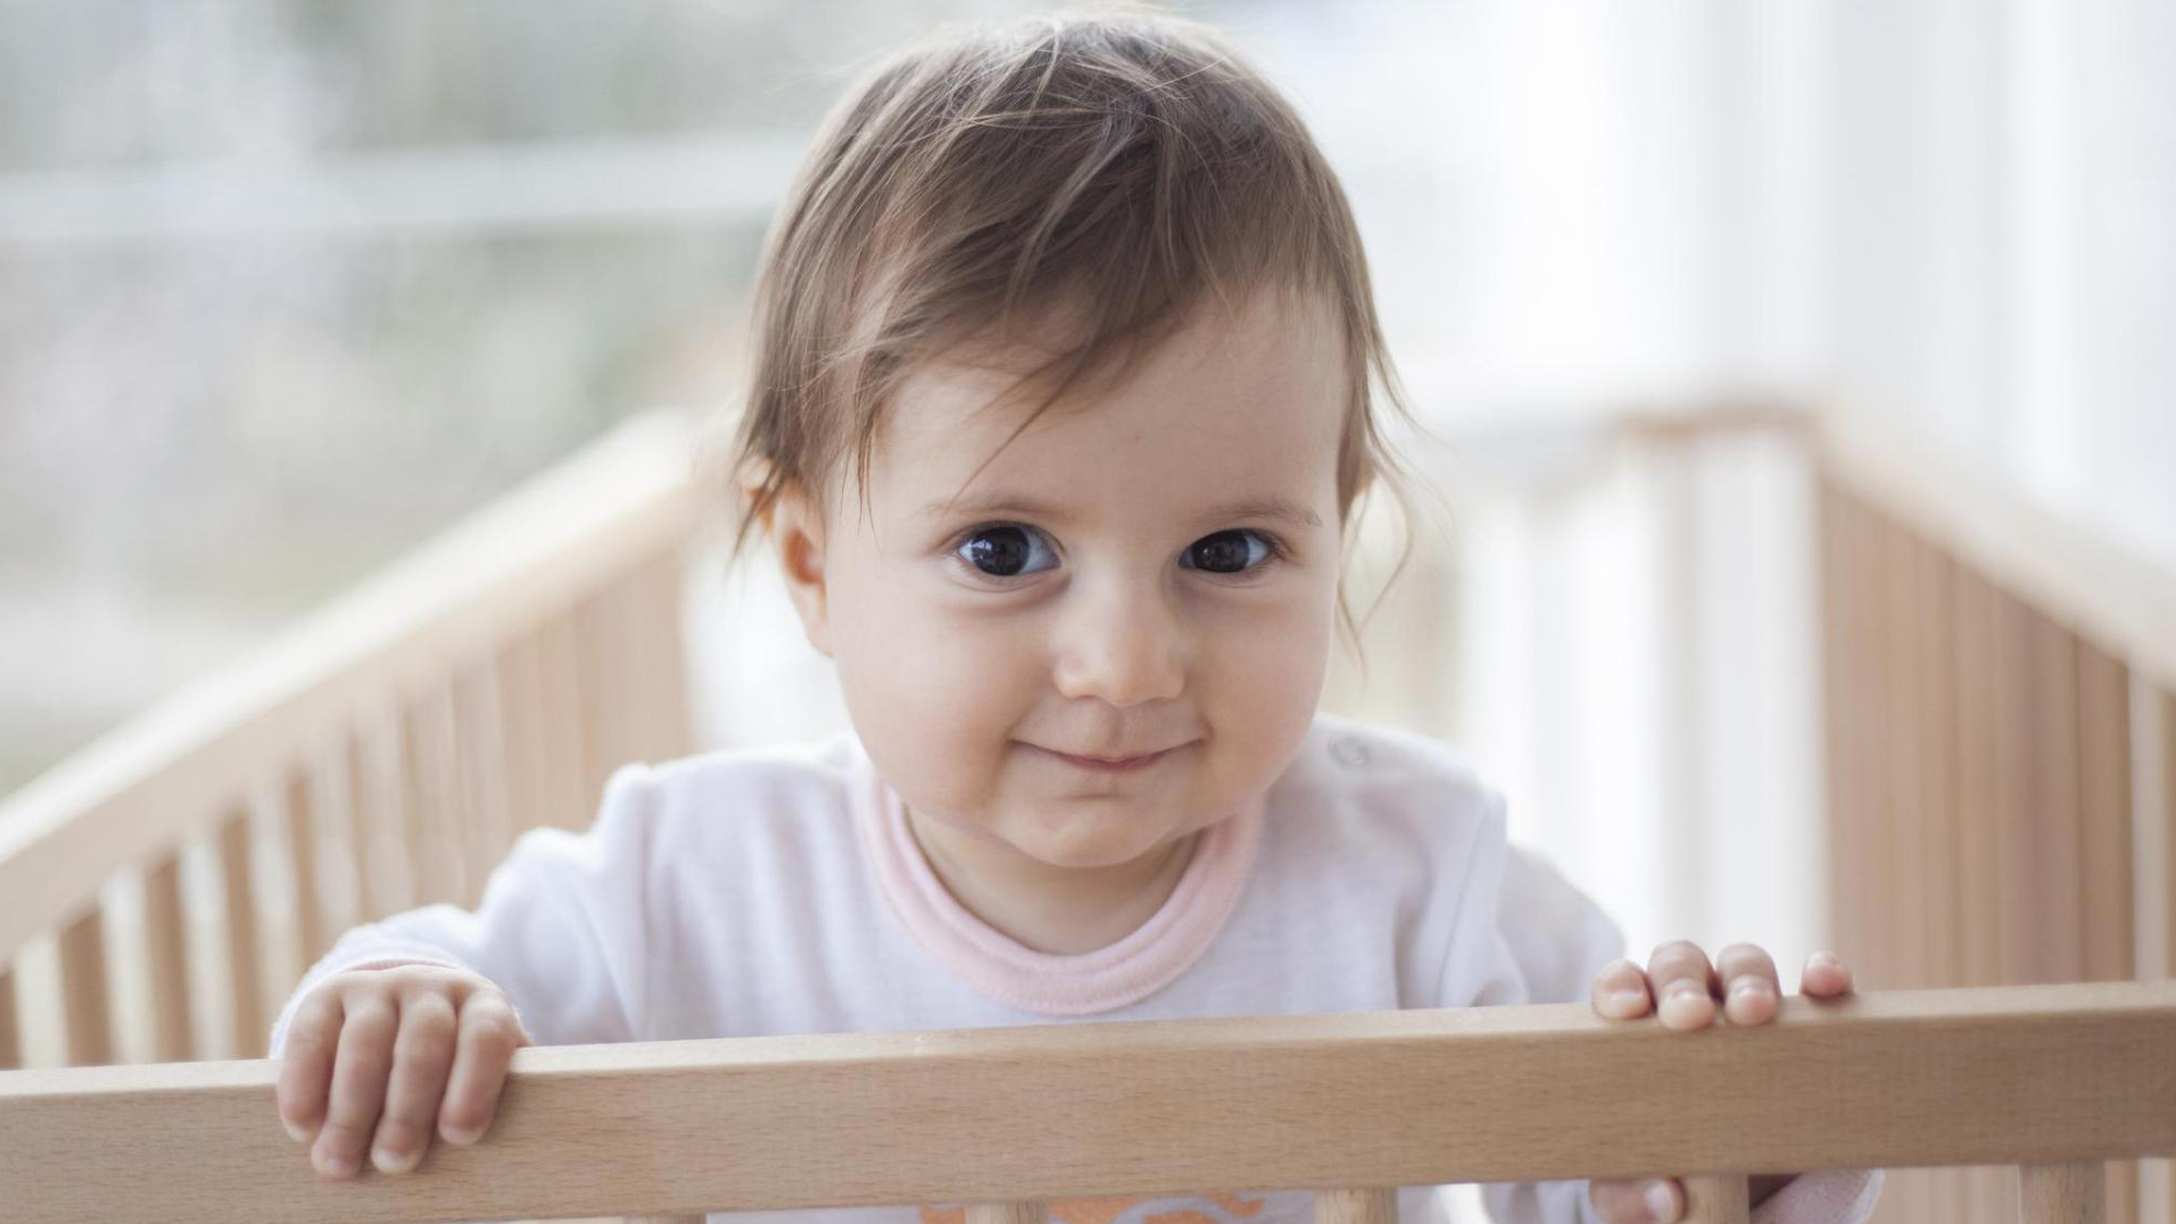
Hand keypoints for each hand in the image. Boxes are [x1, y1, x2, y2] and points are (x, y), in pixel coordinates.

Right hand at [275, 962, 531, 1180]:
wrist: (398, 1021)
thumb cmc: (452, 1072)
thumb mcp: (478, 1077)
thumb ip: (494, 1103)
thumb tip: (509, 1152)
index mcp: (482, 1005)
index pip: (486, 1036)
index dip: (474, 1085)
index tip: (459, 1137)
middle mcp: (430, 988)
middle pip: (423, 1043)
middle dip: (407, 1109)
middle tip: (394, 1163)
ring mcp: (377, 987)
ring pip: (366, 1042)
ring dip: (351, 1109)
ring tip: (340, 1162)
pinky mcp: (326, 997)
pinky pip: (312, 1038)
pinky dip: (304, 1087)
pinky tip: (303, 1129)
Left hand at [1583, 941, 1855, 1222]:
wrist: (1763, 1201)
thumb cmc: (1684, 1181)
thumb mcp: (1644, 1195)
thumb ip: (1632, 1198)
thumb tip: (1668, 1202)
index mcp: (1640, 1035)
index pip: (1620, 986)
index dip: (1619, 986)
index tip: (1627, 1011)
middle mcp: (1696, 1010)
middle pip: (1679, 963)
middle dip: (1682, 981)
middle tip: (1691, 1018)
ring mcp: (1758, 1014)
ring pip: (1745, 963)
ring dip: (1748, 978)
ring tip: (1755, 1014)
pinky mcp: (1821, 1028)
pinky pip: (1824, 985)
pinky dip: (1825, 973)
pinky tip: (1824, 984)